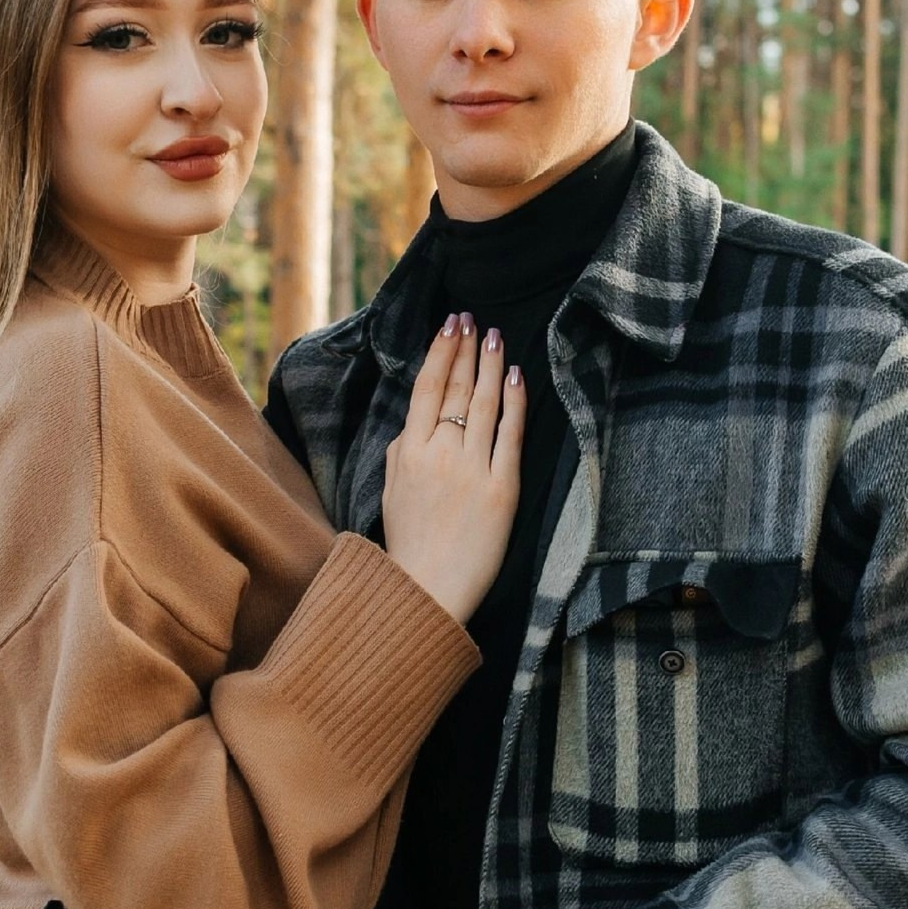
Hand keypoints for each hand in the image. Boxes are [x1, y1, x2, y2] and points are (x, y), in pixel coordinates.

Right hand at [382, 312, 524, 625]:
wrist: (428, 589)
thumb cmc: (408, 545)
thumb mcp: (391, 491)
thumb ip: (400, 452)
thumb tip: (413, 424)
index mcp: (408, 452)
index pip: (425, 388)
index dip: (440, 352)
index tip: (450, 326)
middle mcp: (440, 454)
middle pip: (455, 389)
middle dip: (465, 349)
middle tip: (473, 319)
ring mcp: (472, 469)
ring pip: (483, 404)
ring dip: (490, 365)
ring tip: (495, 337)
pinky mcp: (501, 488)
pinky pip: (510, 435)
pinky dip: (514, 403)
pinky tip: (517, 377)